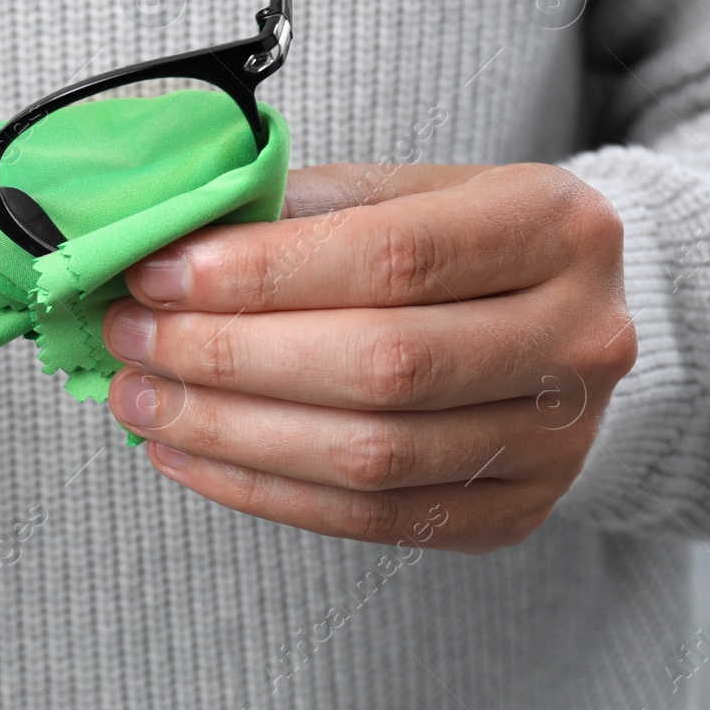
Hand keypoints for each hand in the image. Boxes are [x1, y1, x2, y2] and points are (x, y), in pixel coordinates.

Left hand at [103, 162, 635, 552]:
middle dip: (229, 355)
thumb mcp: (397, 190)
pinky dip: (262, 491)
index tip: (158, 274)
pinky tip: (187, 454)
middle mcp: (579, 337)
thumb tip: (162, 247)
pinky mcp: (517, 511)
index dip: (262, 272)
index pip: (394, 257)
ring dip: (230, 432)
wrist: (556, 315)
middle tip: (131, 338)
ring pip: (372, 456)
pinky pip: (372, 518)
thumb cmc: (451, 238)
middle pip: (383, 365)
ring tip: (140, 400)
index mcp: (555, 226)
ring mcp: (560, 440)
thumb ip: (294, 210)